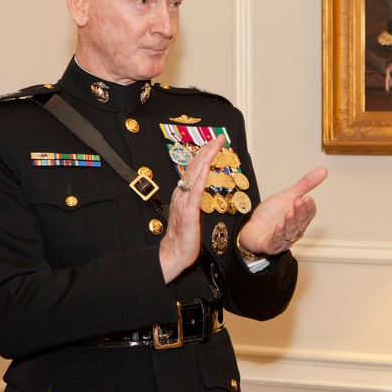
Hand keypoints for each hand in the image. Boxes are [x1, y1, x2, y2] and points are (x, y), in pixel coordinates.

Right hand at [158, 134, 225, 282]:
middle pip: (195, 166)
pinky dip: (201, 175)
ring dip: (206, 157)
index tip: (213, 144)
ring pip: (195, 173)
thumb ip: (194, 201)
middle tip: (218, 137)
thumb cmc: (183, 238)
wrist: (173, 254)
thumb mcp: (191, 215)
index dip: (203, 155)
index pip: (194, 170)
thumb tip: (201, 192)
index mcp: (183, 195)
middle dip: (207, 150)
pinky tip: (207, 166)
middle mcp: (181, 194)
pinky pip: (196, 189)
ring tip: (216, 144)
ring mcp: (184, 201)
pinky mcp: (188, 211)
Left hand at [238, 167, 327, 256]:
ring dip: (290, 223)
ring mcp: (283, 239)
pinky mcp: (271, 245)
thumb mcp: (288, 195)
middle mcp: (294, 230)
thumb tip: (323, 170)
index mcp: (300, 218)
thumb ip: (305, 185)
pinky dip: (279, 234)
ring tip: (289, 213)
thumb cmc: (271, 213)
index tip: (307, 198)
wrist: (252, 226)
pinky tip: (279, 226)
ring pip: (291, 232)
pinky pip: (277, 241)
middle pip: (301, 223)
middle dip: (300, 213)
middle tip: (299, 202)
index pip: (309, 214)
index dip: (308, 207)